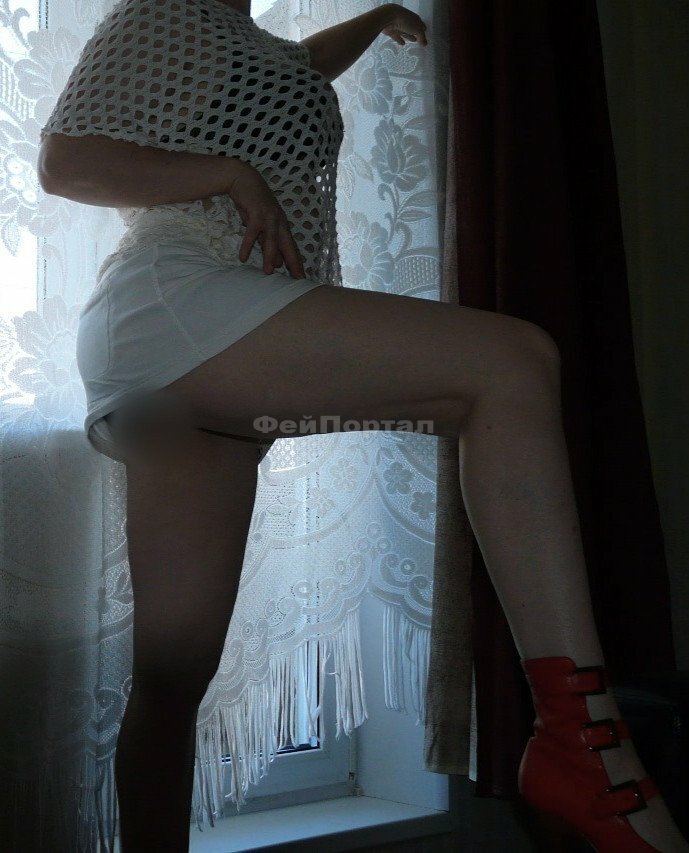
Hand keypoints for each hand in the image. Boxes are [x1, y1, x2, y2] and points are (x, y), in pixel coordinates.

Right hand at [227, 165, 306, 279]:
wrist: (243, 178)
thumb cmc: (252, 203)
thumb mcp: (261, 225)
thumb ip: (267, 241)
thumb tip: (275, 262)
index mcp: (281, 224)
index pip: (291, 246)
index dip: (296, 262)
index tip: (301, 278)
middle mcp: (279, 221)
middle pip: (287, 244)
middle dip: (293, 262)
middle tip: (297, 279)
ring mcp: (269, 215)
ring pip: (271, 239)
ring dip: (270, 255)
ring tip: (268, 271)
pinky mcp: (256, 212)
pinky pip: (253, 231)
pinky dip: (248, 244)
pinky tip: (244, 257)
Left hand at [380, 3, 428, 46]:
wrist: (389, 17)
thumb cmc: (406, 20)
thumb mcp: (417, 29)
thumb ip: (422, 37)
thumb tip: (425, 44)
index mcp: (415, 19)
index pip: (421, 26)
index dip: (423, 31)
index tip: (425, 37)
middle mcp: (408, 22)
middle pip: (414, 29)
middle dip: (416, 34)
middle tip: (419, 40)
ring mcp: (400, 26)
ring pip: (406, 32)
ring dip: (409, 36)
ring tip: (413, 41)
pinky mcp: (392, 31)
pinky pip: (397, 37)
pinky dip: (400, 40)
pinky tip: (402, 44)